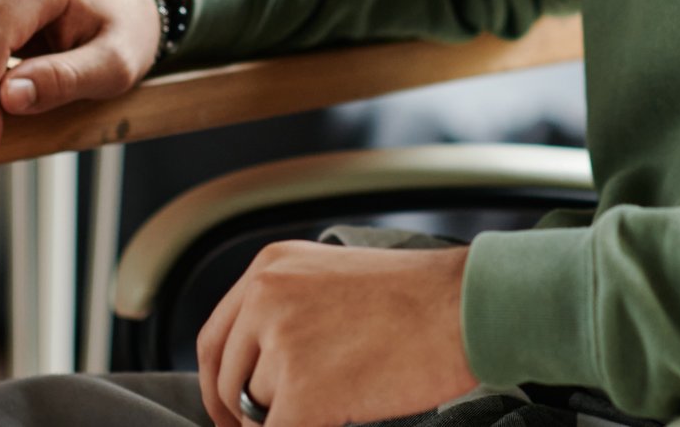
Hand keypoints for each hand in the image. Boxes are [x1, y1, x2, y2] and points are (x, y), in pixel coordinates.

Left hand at [197, 241, 476, 426]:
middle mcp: (266, 298)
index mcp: (270, 267)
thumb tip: (255, 370)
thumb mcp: (331, 277)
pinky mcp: (305, 394)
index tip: (230, 413)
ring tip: (343, 398)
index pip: (214, 340)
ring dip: (292, 417)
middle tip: (282, 422)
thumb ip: (284, 310)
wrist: (465, 306)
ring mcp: (282, 344)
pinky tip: (335, 420)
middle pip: (229, 382)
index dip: (218, 386)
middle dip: (248, 415)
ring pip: (258, 412)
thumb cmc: (417, 297)